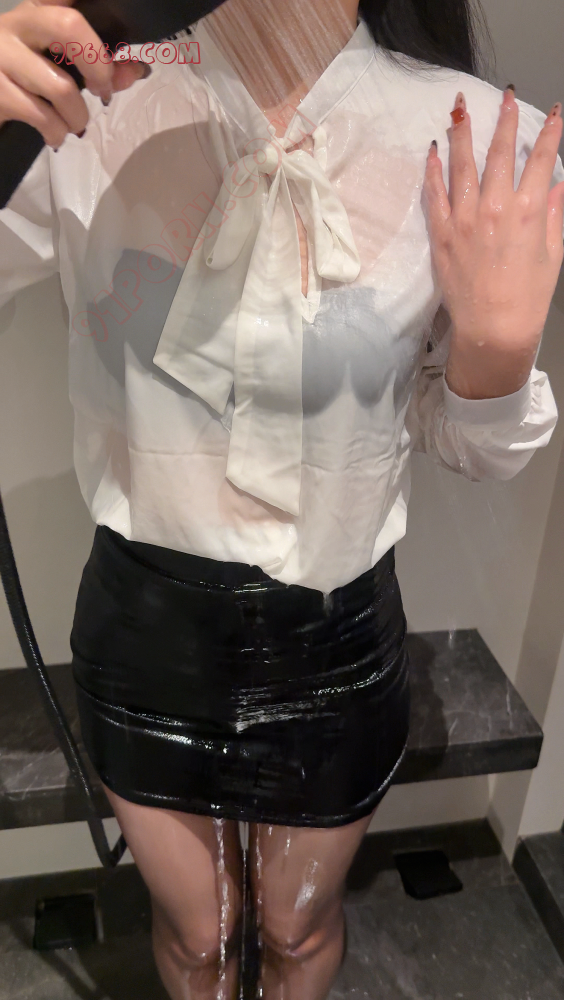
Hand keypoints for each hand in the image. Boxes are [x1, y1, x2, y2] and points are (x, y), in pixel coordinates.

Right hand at [0, 0, 147, 148]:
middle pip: (69, 26)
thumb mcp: (58, 64)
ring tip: (74, 123)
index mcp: (36, 10)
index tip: (115, 34)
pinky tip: (54, 134)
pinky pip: (44, 117)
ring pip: (61, 88)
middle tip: (101, 89)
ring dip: (78, 117)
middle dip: (98, 66)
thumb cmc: (25, 80)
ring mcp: (2, 56)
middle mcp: (16, 24)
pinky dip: (58, 133)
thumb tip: (136, 71)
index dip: (96, 5)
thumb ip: (99, 66)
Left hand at [423, 88, 563, 399]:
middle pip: (500, 153)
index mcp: (528, 210)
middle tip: (504, 97)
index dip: (549, 132)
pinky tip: (434, 150)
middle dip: (504, 120)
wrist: (493, 328)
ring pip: (462, 164)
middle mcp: (495, 207)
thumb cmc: (528, 295)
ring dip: (463, 131)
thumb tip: (556, 183)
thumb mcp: (554, 251)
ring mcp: (464, 218)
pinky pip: (434, 194)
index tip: (553, 112)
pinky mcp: (441, 234)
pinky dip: (433, 169)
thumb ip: (554, 212)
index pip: (541, 158)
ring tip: (460, 107)